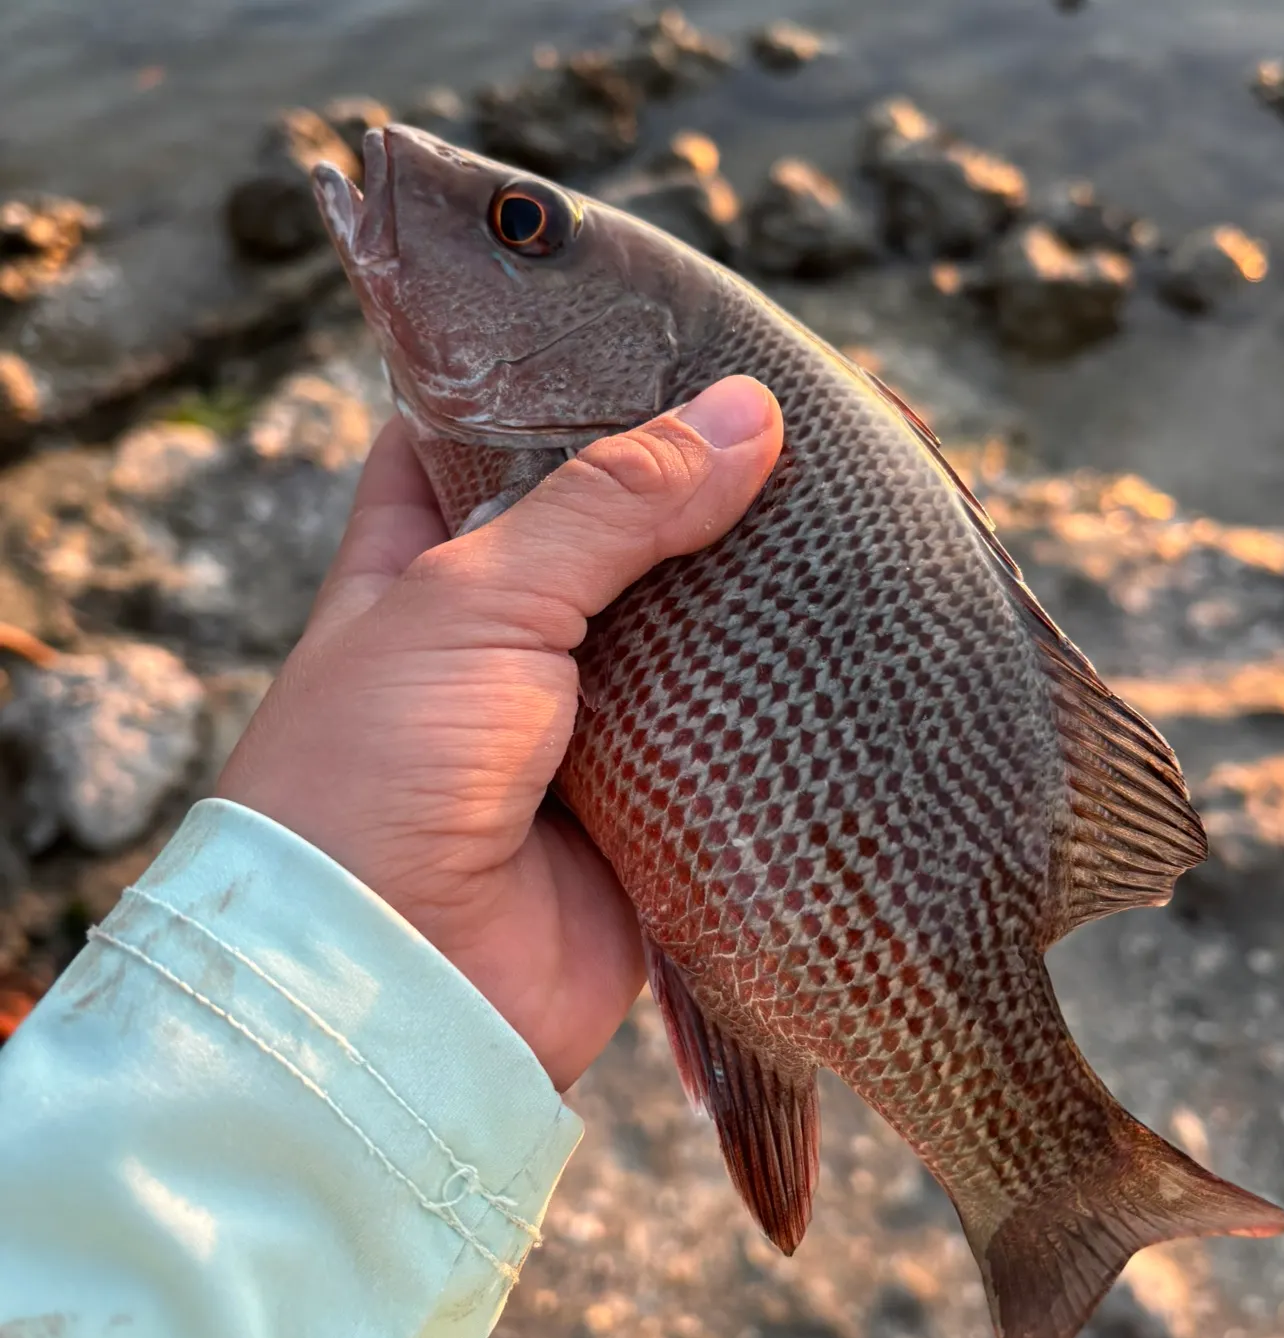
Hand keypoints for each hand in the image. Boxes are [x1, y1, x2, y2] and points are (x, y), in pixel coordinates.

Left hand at [217, 376, 782, 1088]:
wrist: (396, 994)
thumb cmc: (379, 774)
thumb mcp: (475, 600)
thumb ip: (611, 506)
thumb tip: (746, 416)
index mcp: (420, 571)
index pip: (473, 445)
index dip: (545, 387)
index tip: (643, 333)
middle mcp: (498, 645)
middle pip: (601, 539)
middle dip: (680, 491)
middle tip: (781, 418)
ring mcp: (575, 730)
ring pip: (674, 637)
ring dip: (739, 597)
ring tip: (837, 510)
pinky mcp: (644, 810)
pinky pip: (720, 739)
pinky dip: (769, 704)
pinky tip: (840, 640)